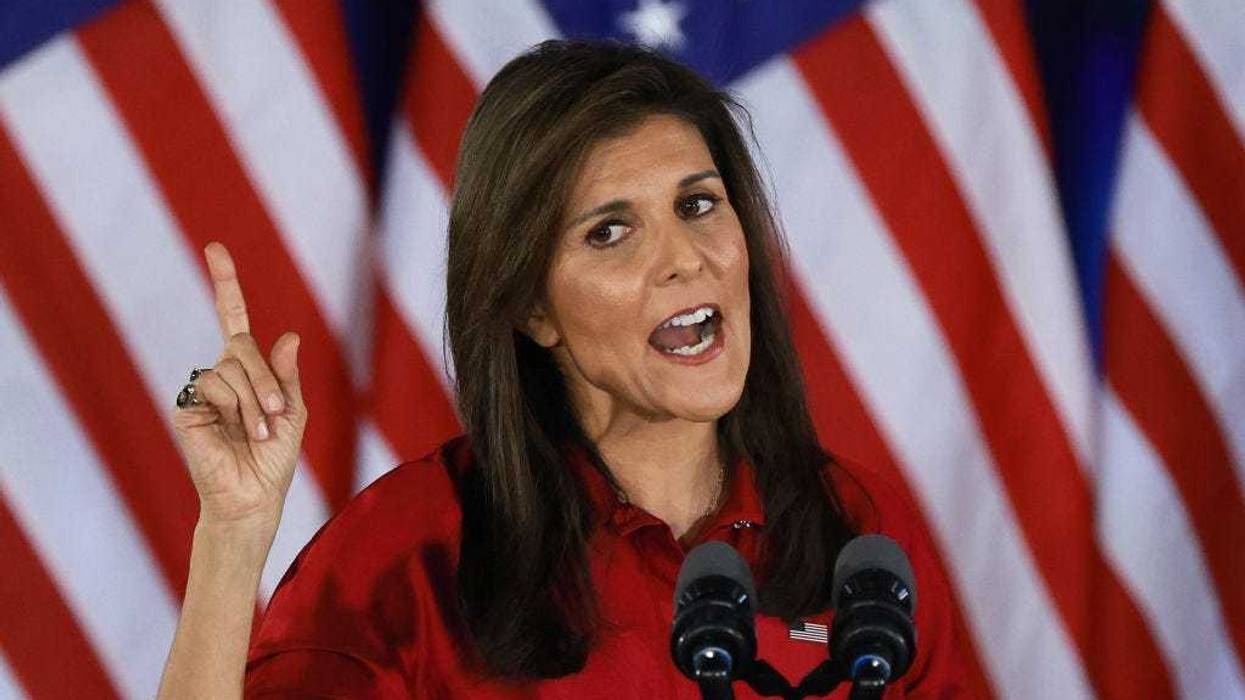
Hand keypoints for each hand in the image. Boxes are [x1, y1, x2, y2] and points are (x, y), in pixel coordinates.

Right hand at [170, 242, 306, 531]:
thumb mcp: (293, 412)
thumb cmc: (275, 457)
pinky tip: (237, 434)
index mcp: (248, 370)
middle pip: (242, 345)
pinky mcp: (187, 406)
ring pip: (231, 367)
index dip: (224, 283)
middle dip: (266, 380)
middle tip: (276, 414)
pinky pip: (215, 387)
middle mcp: (221, 372)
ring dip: (255, 402)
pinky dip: (237, 409)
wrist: (253, 494)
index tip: (215, 248)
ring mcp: (202, 389)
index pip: (233, 318)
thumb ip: (287, 376)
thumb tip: (289, 336)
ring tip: (256, 432)